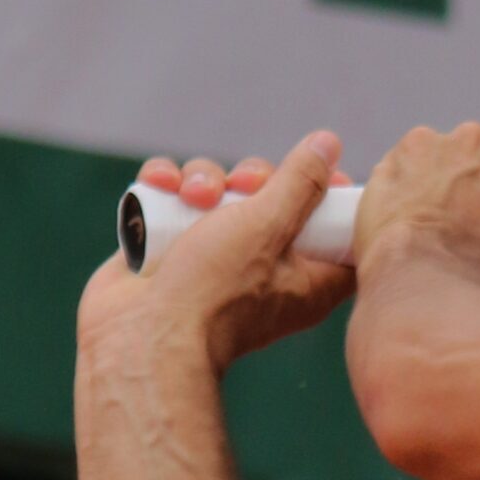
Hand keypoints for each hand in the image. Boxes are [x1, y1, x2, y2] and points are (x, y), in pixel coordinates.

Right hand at [77, 132, 358, 374]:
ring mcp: (215, 256)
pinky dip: (167, 184)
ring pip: (220, 190)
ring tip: (189, 196)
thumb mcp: (269, 227)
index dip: (332, 198)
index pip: (337, 231)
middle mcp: (266, 266)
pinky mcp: (171, 247)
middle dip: (252, 178)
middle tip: (241, 188)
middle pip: (273, 197)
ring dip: (203, 178)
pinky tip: (159, 185)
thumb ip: (300, 184)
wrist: (141, 335)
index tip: (321, 175)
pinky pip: (175, 198)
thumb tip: (329, 144)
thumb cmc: (215, 290)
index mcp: (309, 277)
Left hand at [352, 123, 479, 298]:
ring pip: (467, 152)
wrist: (417, 287)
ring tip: (434, 219)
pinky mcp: (419, 142)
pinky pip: (422, 152)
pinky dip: (415, 174)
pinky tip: (405, 207)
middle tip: (478, 220)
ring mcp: (465, 143)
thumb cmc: (477, 293)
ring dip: (457, 176)